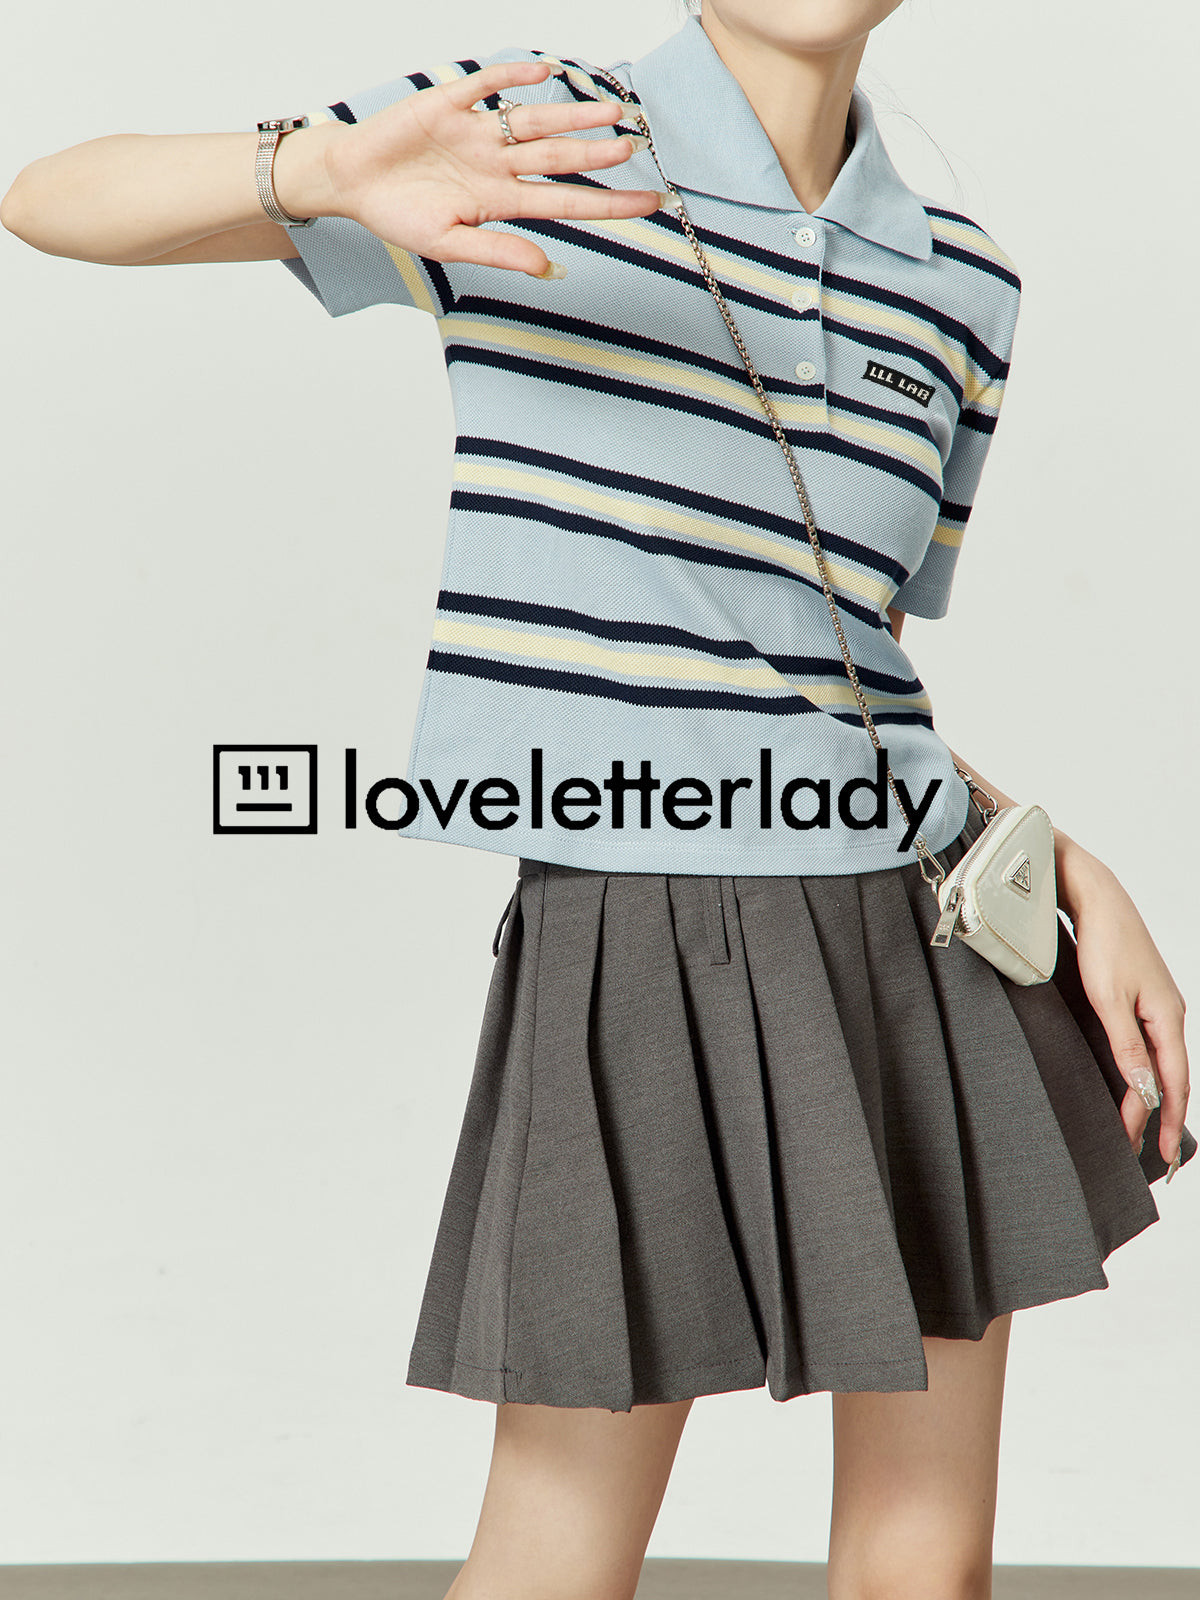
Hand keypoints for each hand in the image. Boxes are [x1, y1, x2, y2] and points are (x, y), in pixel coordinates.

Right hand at [320, 60, 666, 277]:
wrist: (352, 182)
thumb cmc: (398, 216)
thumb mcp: (448, 244)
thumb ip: (498, 252)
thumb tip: (548, 268)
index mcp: (501, 201)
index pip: (565, 202)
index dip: (608, 204)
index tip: (649, 204)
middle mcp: (498, 164)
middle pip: (557, 158)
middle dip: (596, 154)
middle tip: (635, 147)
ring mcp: (476, 132)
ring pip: (533, 121)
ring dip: (571, 116)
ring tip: (611, 112)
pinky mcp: (448, 104)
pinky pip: (486, 87)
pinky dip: (512, 77)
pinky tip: (542, 75)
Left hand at [1062, 843, 1188, 1168]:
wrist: (1096, 897)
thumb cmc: (1101, 941)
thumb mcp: (1108, 999)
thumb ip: (1127, 1047)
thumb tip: (1145, 1089)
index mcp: (1167, 1017)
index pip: (1173, 1083)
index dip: (1168, 1121)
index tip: (1161, 1154)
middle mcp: (1169, 1014)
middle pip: (1173, 1077)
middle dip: (1166, 1117)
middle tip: (1157, 1155)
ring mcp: (1157, 1005)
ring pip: (1163, 1062)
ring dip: (1156, 1096)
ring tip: (1145, 1129)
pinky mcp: (1141, 997)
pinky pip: (1152, 1046)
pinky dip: (1148, 1071)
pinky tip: (1137, 1082)